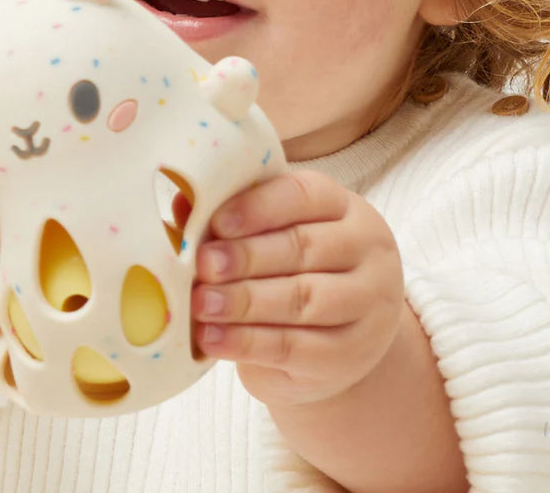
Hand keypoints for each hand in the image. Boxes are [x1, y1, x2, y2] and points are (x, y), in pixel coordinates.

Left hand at [191, 170, 403, 405]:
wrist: (335, 342)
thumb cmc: (291, 271)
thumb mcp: (270, 238)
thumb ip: (230, 219)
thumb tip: (182, 202)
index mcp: (342, 206)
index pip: (304, 195)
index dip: (258, 208)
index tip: (216, 223)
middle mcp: (366, 249)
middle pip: (305, 247)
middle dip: (247, 256)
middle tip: (203, 265)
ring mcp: (367, 303)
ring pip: (304, 299)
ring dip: (245, 301)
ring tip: (200, 303)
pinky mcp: (351, 354)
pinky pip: (296, 347)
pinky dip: (248, 343)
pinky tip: (211, 338)